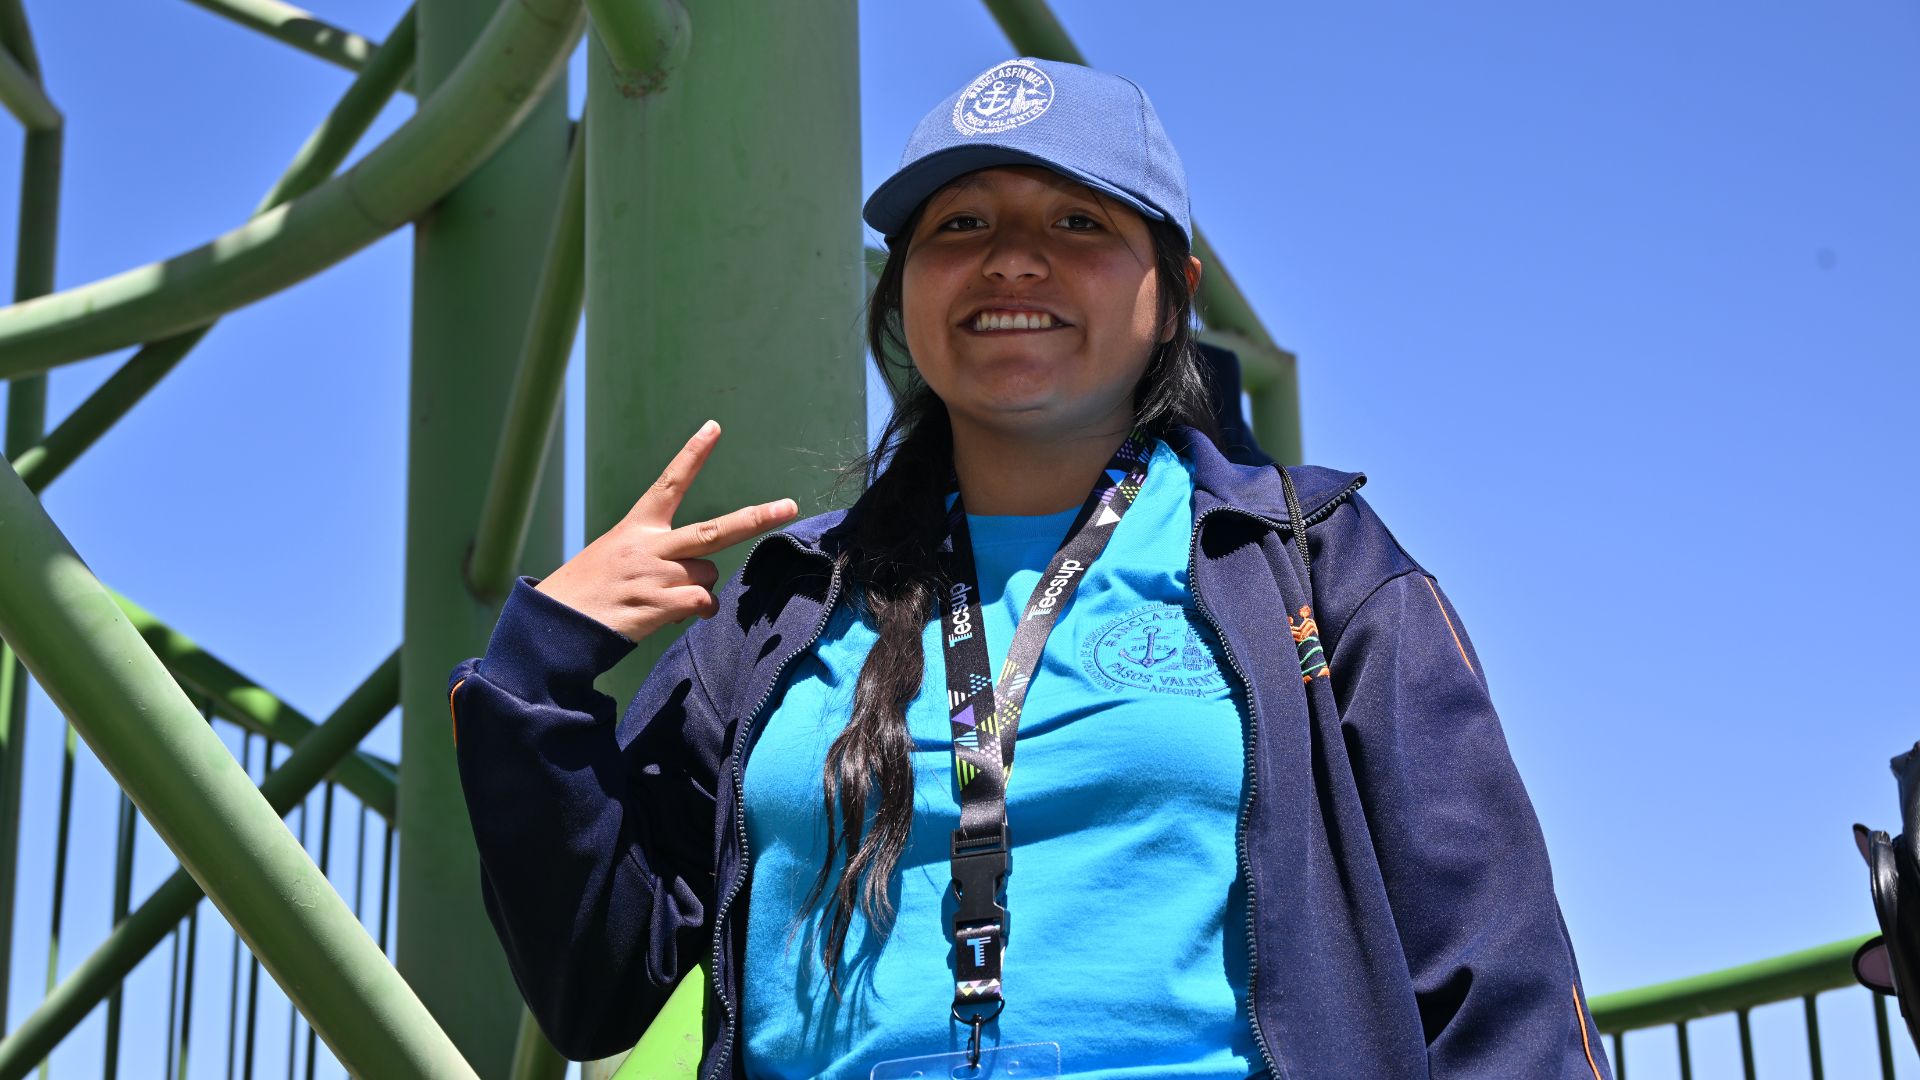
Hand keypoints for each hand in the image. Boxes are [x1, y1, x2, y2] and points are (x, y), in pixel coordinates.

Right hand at [535, 421, 798, 641]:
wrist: (557, 624)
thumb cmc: (589, 590)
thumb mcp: (617, 556)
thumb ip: (660, 559)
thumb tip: (698, 588)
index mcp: (637, 526)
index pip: (669, 483)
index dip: (693, 455)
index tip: (714, 427)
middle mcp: (649, 546)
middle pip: (714, 530)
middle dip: (755, 519)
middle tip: (789, 506)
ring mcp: (655, 575)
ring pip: (706, 577)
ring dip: (696, 592)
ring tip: (662, 599)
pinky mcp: (657, 604)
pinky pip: (700, 605)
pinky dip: (697, 613)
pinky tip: (672, 616)